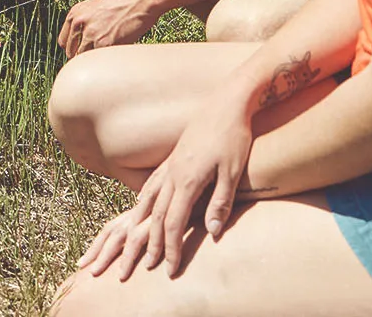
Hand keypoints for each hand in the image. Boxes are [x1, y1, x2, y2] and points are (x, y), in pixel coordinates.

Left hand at [57, 0, 170, 55]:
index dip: (72, 49)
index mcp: (75, 14)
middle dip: (82, 56)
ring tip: (104, 57)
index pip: (63, 42)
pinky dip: (104, 61)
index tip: (80, 53)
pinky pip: (98, 60)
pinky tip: (112, 56)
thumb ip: (83, 23)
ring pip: (83, 58)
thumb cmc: (121, 4)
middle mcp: (79, 23)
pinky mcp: (105, 43)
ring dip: (93, 61)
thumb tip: (79, 44)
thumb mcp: (94, 8)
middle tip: (95, 57)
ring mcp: (91, 34)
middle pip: (71, 53)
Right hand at [101, 99, 254, 279]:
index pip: (174, 223)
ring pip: (149, 199)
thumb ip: (220, 203)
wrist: (227, 103)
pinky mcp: (172, 157)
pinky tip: (141, 207)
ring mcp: (170, 164)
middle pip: (157, 215)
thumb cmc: (234, 137)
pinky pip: (151, 183)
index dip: (171, 248)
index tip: (170, 269)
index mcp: (187, 180)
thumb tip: (211, 233)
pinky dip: (143, 200)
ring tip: (137, 241)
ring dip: (143, 223)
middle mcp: (172, 173)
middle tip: (150, 266)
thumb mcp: (233, 172)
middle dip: (153, 242)